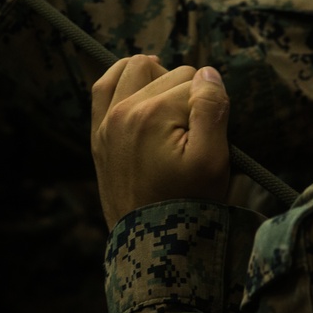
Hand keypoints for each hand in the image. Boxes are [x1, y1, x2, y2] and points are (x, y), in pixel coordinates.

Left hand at [91, 55, 230, 230]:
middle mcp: (124, 111)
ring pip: (136, 68)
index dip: (211, 105)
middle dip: (188, 93)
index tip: (210, 134)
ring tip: (173, 103)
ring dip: (158, 77)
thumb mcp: (212, 160)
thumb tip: (207, 73)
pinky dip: (122, 77)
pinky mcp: (99, 134)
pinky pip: (104, 86)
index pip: (196, 81)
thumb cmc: (188, 203)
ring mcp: (106, 122)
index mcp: (153, 114)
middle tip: (194, 130)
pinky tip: (140, 82)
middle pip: (170, 74)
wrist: (152, 244)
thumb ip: (212, 109)